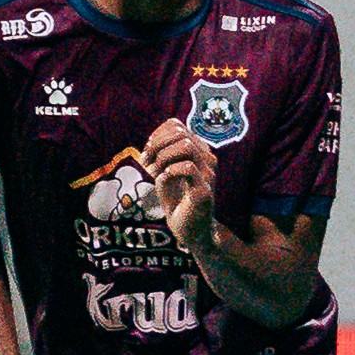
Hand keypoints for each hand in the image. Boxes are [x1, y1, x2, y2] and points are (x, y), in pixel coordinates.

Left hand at [139, 118, 220, 247]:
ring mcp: (208, 174)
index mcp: (199, 151)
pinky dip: (170, 171)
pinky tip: (163, 179)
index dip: (157, 135)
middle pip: (180, 133)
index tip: (146, 152)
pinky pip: (188, 168)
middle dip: (156, 145)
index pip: (177, 126)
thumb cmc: (176, 199)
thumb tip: (152, 142)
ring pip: (186, 146)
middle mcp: (207, 158)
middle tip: (145, 162)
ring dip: (163, 156)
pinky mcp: (205, 190)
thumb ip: (162, 155)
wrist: (188, 229)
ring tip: (154, 171)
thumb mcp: (165, 172)